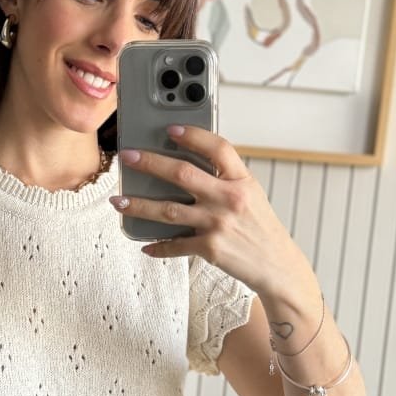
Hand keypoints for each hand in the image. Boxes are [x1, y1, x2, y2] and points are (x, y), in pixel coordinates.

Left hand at [112, 126, 307, 296]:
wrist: (277, 266)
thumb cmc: (260, 229)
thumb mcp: (251, 196)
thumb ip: (225, 180)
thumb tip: (186, 168)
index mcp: (241, 180)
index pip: (217, 148)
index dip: (193, 136)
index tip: (170, 129)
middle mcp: (229, 199)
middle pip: (182, 174)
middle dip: (150, 163)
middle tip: (128, 157)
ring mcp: (218, 224)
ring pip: (168, 210)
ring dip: (139, 205)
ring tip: (118, 201)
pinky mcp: (210, 248)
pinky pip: (175, 245)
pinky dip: (158, 246)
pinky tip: (144, 245)